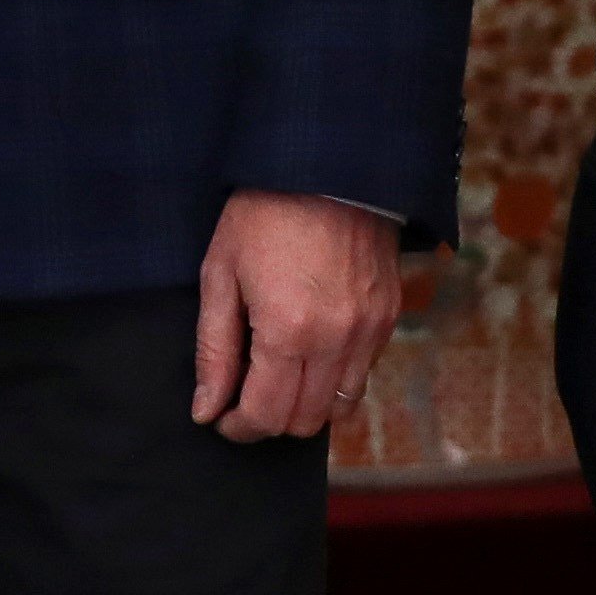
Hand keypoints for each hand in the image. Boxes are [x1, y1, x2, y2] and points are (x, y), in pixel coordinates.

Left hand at [189, 189, 404, 441]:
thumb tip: (206, 409)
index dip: (239, 427)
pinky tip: (308, 352)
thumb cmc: (262, 215)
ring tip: (276, 377)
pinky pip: (362, 374)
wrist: (325, 167)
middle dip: (269, 420)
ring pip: (340, 407)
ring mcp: (370, 331)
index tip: (222, 418)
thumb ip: (214, 350)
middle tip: (243, 398)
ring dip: (305, 405)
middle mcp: (338, 341)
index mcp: (289, 331)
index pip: (267, 415)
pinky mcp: (388, 318)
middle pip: (306, 422)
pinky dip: (333, 379)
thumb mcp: (220, 275)